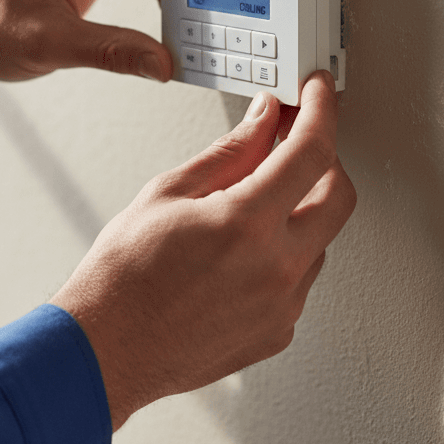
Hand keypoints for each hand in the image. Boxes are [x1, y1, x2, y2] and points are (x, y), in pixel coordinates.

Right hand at [52, 72, 356, 430]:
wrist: (105, 350)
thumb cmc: (121, 279)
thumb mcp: (166, 194)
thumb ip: (228, 153)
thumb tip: (261, 120)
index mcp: (247, 224)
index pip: (312, 151)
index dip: (321, 111)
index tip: (318, 94)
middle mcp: (277, 268)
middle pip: (338, 196)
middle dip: (323, 160)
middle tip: (291, 143)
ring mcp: (282, 306)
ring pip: (320, 240)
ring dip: (299, 210)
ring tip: (247, 203)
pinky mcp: (276, 332)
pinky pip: (300, 280)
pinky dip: (282, 253)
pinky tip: (240, 250)